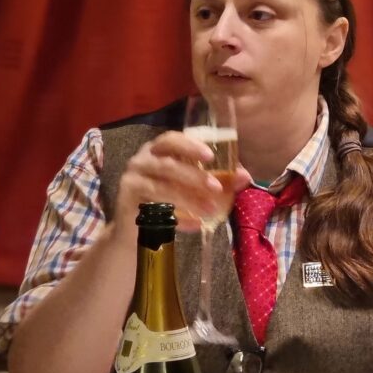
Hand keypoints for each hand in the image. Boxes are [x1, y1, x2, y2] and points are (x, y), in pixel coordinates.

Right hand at [115, 131, 248, 232]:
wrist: (136, 233)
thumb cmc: (167, 202)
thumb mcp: (191, 188)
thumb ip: (217, 180)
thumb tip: (245, 177)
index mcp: (157, 151)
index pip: (171, 139)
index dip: (190, 146)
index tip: (211, 156)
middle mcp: (141, 161)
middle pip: (167, 164)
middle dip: (194, 176)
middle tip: (217, 188)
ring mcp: (131, 182)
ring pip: (162, 188)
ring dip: (189, 199)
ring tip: (211, 210)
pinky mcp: (127, 203)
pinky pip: (155, 210)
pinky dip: (179, 218)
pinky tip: (196, 224)